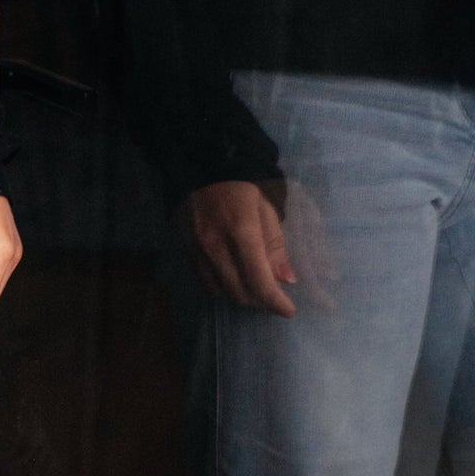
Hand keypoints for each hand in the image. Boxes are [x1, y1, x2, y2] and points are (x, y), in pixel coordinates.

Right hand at [184, 179, 297, 314]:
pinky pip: (206, 282)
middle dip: (261, 301)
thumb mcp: (266, 208)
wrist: (200, 164)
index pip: (260, 280)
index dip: (276, 302)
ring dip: (242, 297)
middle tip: (275, 298)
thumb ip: (275, 245)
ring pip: (221, 292)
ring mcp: (196, 249)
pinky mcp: (185, 249)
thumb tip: (287, 280)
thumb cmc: (241, 184)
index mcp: (241, 231)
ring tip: (256, 289)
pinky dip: (224, 288)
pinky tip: (235, 280)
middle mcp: (215, 246)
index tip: (289, 311)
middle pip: (240, 292)